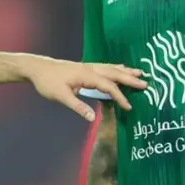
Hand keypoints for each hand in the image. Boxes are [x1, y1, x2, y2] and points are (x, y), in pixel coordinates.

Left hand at [22, 57, 146, 119]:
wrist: (38, 68)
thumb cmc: (48, 82)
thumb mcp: (61, 97)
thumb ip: (77, 106)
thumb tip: (92, 118)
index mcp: (86, 75)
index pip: (108, 86)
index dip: (120, 96)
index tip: (129, 107)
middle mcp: (90, 68)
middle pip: (114, 73)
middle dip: (130, 79)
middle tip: (146, 83)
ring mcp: (88, 66)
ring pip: (111, 68)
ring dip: (125, 71)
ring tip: (140, 72)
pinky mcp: (85, 67)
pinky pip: (105, 67)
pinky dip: (116, 68)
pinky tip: (121, 68)